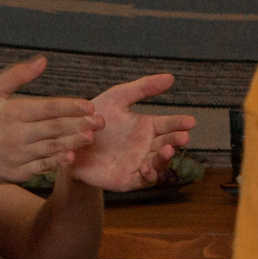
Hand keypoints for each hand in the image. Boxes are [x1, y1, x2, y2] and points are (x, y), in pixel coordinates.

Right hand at [0, 58, 96, 183]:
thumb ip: (17, 76)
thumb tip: (43, 61)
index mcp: (12, 113)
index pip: (47, 108)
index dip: (70, 107)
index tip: (89, 105)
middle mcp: (15, 135)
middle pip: (54, 129)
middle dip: (79, 125)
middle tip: (100, 122)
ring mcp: (16, 156)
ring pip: (51, 148)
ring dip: (73, 143)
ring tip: (91, 137)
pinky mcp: (16, 173)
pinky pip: (41, 167)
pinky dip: (56, 163)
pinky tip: (71, 157)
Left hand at [66, 73, 194, 191]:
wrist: (67, 142)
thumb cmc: (92, 119)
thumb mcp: (117, 98)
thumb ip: (142, 88)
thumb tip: (171, 78)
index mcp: (147, 127)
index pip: (169, 125)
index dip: (180, 123)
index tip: (190, 121)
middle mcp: (146, 147)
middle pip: (167, 145)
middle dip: (176, 141)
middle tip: (183, 137)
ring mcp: (138, 164)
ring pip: (158, 164)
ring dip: (164, 159)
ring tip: (167, 150)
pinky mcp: (126, 180)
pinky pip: (141, 181)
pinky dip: (148, 176)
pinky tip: (147, 168)